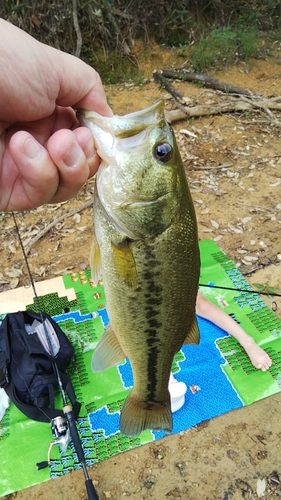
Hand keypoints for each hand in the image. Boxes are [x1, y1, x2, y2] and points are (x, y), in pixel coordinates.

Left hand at [0, 20, 111, 211]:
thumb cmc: (6, 62)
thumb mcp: (60, 69)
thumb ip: (91, 94)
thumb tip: (109, 124)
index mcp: (52, 117)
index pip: (87, 146)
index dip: (96, 147)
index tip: (96, 136)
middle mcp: (39, 144)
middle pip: (80, 172)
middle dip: (84, 159)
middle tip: (72, 139)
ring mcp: (22, 168)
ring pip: (64, 189)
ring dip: (67, 167)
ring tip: (53, 143)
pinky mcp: (6, 189)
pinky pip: (38, 195)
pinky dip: (40, 172)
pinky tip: (22, 145)